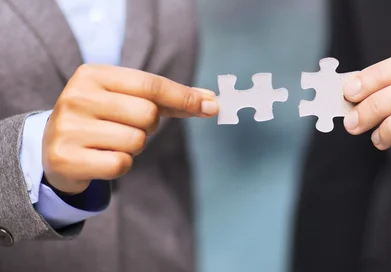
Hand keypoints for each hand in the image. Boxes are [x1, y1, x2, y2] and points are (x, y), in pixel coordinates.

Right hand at [42, 64, 217, 193]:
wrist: (53, 150)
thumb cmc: (103, 120)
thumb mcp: (129, 100)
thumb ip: (170, 100)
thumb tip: (212, 101)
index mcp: (93, 74)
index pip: (151, 84)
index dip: (184, 97)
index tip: (212, 106)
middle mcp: (76, 96)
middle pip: (147, 114)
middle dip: (149, 126)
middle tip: (128, 127)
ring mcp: (68, 127)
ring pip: (136, 141)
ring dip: (134, 147)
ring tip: (111, 142)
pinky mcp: (66, 158)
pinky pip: (121, 164)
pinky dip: (121, 165)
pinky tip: (102, 158)